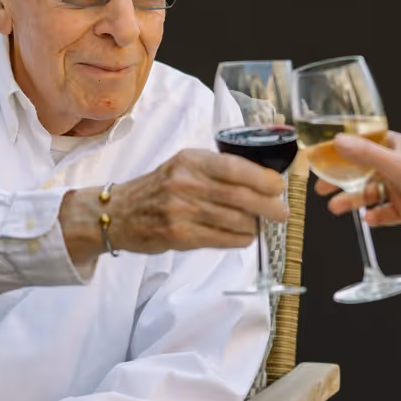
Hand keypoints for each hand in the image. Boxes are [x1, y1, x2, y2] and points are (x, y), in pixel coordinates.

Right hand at [62, 149, 288, 264]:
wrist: (118, 213)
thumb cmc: (159, 189)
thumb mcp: (184, 166)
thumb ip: (217, 169)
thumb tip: (262, 179)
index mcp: (191, 160)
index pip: (236, 167)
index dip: (264, 179)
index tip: (278, 187)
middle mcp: (186, 183)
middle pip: (241, 196)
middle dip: (269, 207)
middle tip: (282, 213)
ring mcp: (181, 211)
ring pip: (235, 220)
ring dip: (254, 225)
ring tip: (256, 225)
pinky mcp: (180, 236)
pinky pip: (223, 239)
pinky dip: (239, 239)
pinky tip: (242, 236)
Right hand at [315, 133, 400, 284]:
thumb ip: (368, 155)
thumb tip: (340, 141)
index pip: (367, 141)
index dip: (345, 146)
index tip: (325, 152)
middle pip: (364, 169)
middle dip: (343, 178)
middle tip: (322, 185)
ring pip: (371, 192)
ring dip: (353, 199)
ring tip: (337, 207)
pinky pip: (384, 213)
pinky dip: (374, 216)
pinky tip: (369, 219)